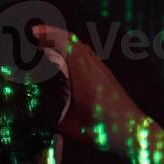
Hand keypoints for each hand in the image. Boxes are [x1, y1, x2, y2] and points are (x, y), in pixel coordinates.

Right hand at [29, 23, 145, 157]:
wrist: (132, 132)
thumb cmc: (103, 130)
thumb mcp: (72, 127)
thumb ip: (52, 117)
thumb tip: (33, 112)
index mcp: (85, 76)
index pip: (66, 46)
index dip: (49, 36)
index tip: (31, 33)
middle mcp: (94, 67)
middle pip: (72, 40)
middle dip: (51, 32)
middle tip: (32, 33)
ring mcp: (101, 69)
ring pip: (80, 45)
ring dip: (62, 39)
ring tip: (44, 41)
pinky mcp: (105, 74)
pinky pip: (86, 53)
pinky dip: (72, 48)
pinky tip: (64, 55)